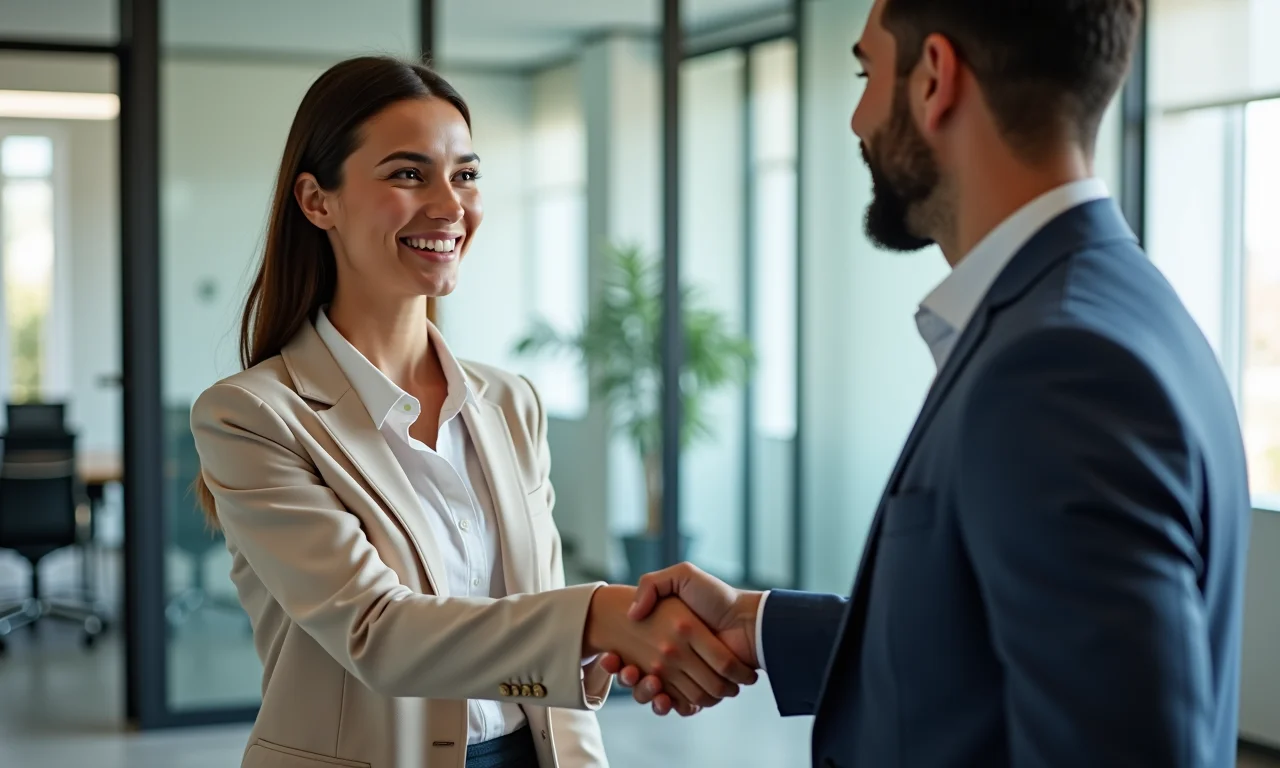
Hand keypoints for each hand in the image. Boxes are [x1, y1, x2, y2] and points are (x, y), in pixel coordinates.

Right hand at [599, 563, 763, 715]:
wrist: (747, 619)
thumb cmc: (716, 596)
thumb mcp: (681, 576)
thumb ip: (652, 584)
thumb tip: (633, 614)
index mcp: (664, 636)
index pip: (631, 654)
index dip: (616, 662)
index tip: (611, 658)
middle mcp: (673, 659)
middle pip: (639, 678)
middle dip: (629, 679)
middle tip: (628, 671)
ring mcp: (687, 676)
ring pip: (655, 696)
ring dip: (645, 694)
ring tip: (648, 681)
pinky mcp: (701, 691)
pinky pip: (679, 706)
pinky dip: (668, 706)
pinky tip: (664, 697)